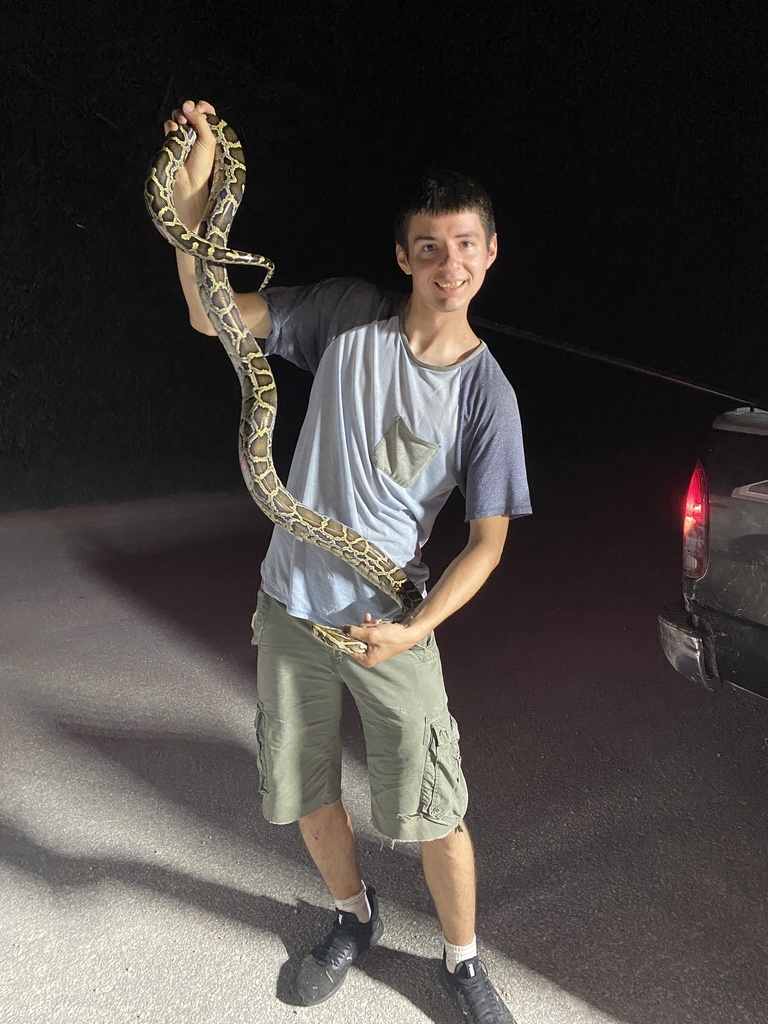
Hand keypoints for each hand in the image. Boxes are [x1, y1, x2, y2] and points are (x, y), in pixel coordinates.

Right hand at [162, 99, 217, 228]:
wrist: (189, 183)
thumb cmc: (203, 165)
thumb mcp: (208, 140)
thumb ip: (201, 121)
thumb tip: (188, 104)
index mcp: (210, 133)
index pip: (206, 112)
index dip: (202, 107)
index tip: (200, 107)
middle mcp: (197, 134)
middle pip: (191, 112)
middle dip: (189, 109)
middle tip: (188, 111)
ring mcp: (184, 137)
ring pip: (179, 117)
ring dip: (179, 116)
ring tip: (181, 122)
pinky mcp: (172, 142)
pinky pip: (169, 127)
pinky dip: (171, 126)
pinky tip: (173, 130)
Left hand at [343, 613, 421, 668]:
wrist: (408, 633)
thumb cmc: (391, 637)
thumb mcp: (371, 634)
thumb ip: (354, 632)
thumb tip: (341, 629)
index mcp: (365, 660)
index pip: (349, 648)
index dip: (346, 637)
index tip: (344, 626)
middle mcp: (368, 657)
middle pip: (355, 640)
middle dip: (361, 629)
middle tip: (369, 624)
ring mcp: (372, 649)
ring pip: (361, 634)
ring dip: (367, 626)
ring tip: (375, 622)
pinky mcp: (376, 642)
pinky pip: (368, 633)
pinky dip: (371, 627)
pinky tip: (376, 621)